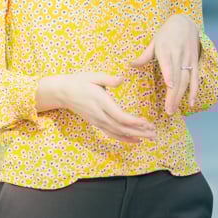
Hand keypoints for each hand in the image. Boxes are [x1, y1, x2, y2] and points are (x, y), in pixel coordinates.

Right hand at [36, 73, 157, 143]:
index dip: (133, 122)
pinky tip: (137, 141)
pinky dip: (124, 139)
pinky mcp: (97, 124)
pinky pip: (112, 134)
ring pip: (118, 133)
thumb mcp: (93, 76)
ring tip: (151, 137)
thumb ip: (108, 79)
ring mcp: (98, 121)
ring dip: (135, 136)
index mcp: (101, 102)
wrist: (63, 92)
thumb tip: (121, 79)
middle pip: (121, 127)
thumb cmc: (80, 81)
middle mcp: (100, 115)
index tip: (146, 123)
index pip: (119, 116)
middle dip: (139, 132)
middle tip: (154, 133)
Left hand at [130, 14, 200, 114]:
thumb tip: (130, 65)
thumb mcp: (154, 41)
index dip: (170, 74)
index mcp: (166, 49)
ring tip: (173, 109)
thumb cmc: (166, 33)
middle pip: (177, 77)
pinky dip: (194, 91)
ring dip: (180, 96)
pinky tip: (190, 103)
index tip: (170, 85)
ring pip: (186, 80)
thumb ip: (144, 55)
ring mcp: (188, 59)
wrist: (186, 22)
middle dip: (173, 94)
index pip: (168, 63)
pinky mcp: (195, 62)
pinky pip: (195, 79)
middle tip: (168, 110)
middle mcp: (179, 55)